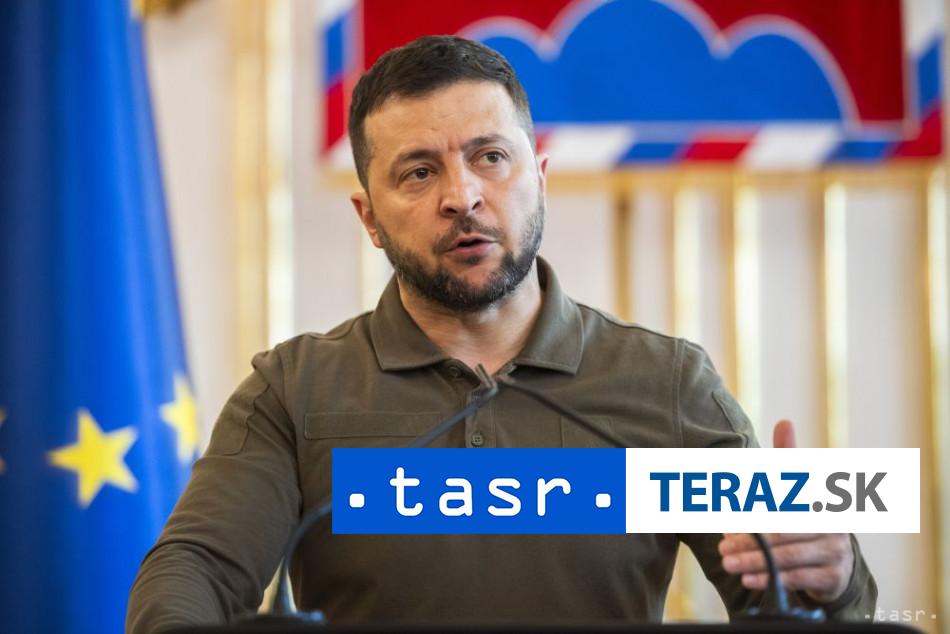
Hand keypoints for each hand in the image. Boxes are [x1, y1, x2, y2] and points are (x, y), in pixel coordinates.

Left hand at [717, 420, 854, 603]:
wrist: (835, 562)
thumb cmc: (805, 520)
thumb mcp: (797, 489)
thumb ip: (787, 458)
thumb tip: (786, 421)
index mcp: (821, 499)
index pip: (785, 503)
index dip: (756, 512)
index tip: (729, 521)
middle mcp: (832, 525)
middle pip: (783, 533)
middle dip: (750, 542)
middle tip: (722, 548)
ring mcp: (836, 551)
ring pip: (788, 557)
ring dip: (755, 562)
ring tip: (728, 564)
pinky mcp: (834, 576)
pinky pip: (799, 578)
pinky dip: (772, 579)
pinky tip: (750, 580)